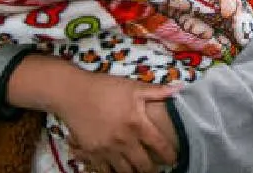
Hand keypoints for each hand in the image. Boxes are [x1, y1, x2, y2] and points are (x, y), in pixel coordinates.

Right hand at [51, 70, 180, 172]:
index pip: (160, 145)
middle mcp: (124, 140)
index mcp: (137, 123)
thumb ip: (157, 91)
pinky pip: (105, 171)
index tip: (174, 160)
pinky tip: (119, 171)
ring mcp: (107, 149)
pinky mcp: (92, 153)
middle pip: (143, 165)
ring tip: (139, 171)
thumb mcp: (133, 87)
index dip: (170, 155)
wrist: (73, 93)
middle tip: (157, 170)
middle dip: (153, 170)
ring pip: (125, 171)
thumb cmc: (105, 88)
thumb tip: (179, 89)